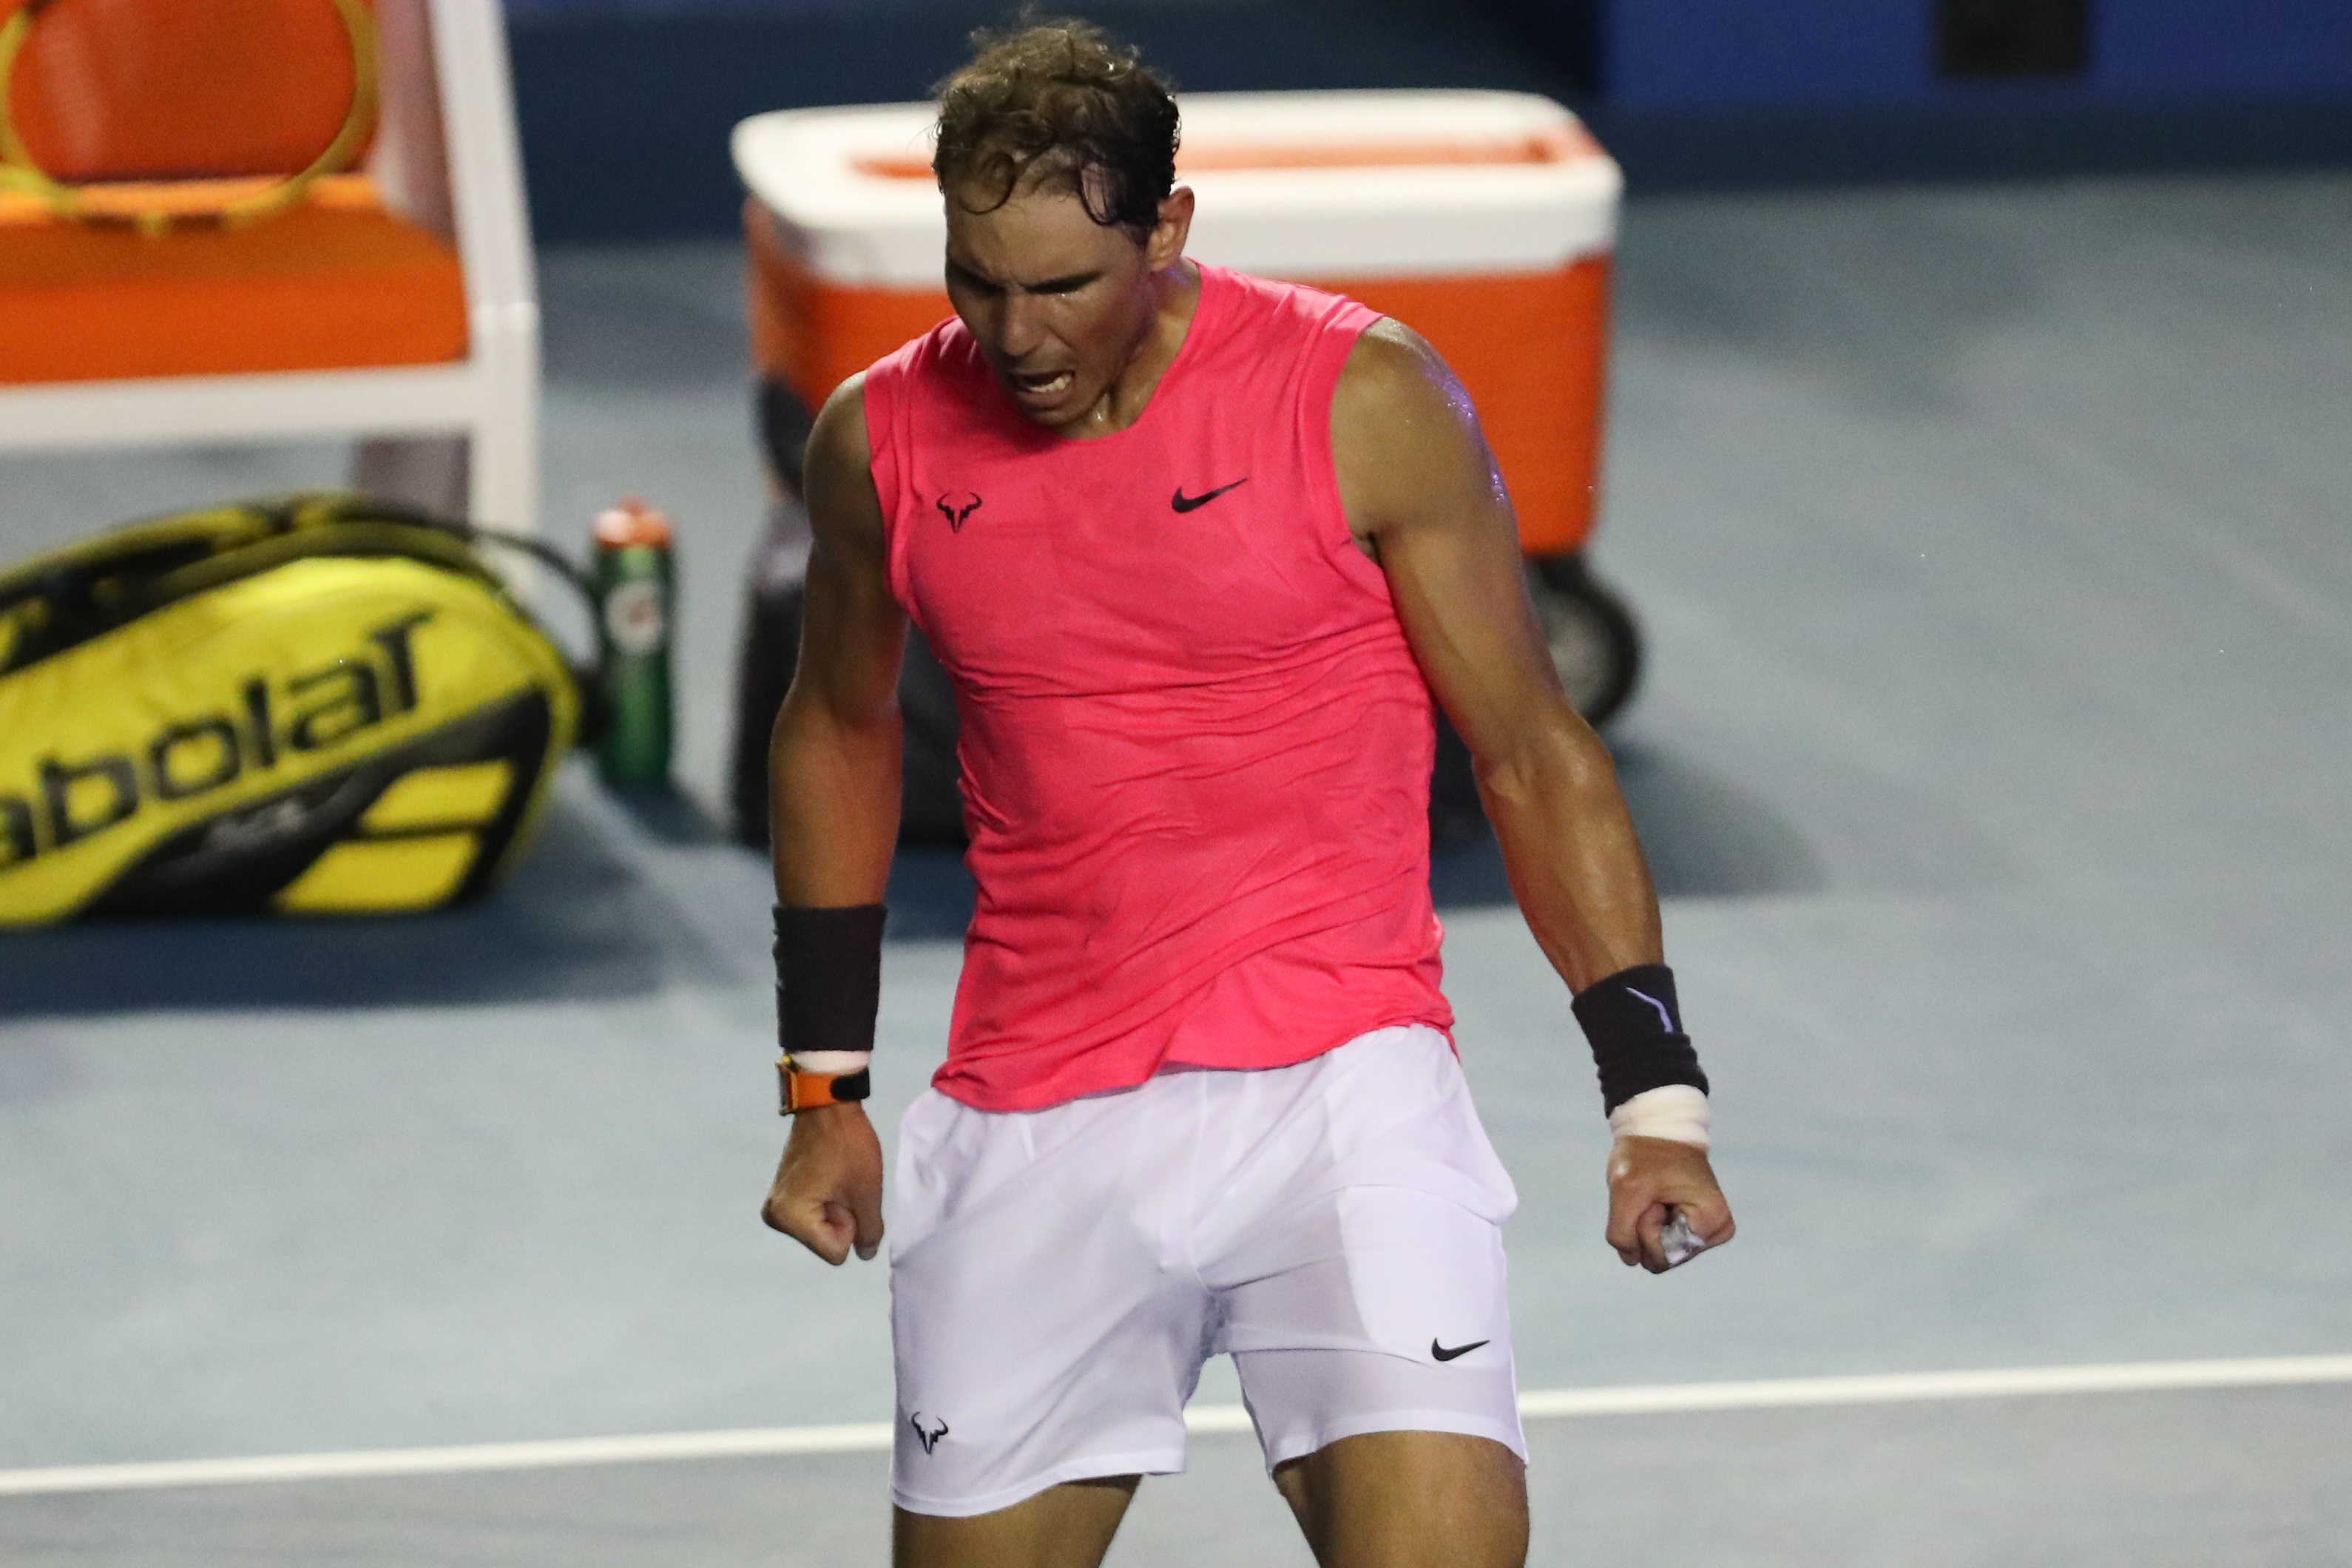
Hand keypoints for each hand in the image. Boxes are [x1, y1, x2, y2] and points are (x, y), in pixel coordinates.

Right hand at [762, 1103, 884, 1264]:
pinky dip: (825, 1202)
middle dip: (840, 1218)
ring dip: (834, 1209)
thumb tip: (865, 1255)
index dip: (850, 1225)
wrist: (827, 1106)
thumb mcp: (867, 1191)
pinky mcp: (780, 1196)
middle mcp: (776, 1218)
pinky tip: (826, 1176)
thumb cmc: (848, 1146)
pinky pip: (812, 1215)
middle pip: (825, 1242)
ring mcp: (775, 1207)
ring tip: (834, 1177)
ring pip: (820, 1229)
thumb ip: (869, 1230)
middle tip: (841, 1182)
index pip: (836, 1252)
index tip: (846, 1193)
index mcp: (791, 1219)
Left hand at [1605, 1136, 1734, 1272]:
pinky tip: (1657, 1202)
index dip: (1646, 1228)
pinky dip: (1649, 1226)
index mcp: (1713, 1220)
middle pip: (1663, 1259)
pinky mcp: (1695, 1230)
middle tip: (1651, 1196)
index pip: (1664, 1255)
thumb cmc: (1645, 1155)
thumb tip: (1630, 1259)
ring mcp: (1707, 1233)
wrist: (1658, 1131)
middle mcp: (1717, 1231)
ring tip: (1655, 1196)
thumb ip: (1622, 1233)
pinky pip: (1661, 1244)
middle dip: (1645, 1228)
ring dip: (1645, 1226)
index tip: (1653, 1198)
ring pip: (1660, 1253)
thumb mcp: (1624, 1189)